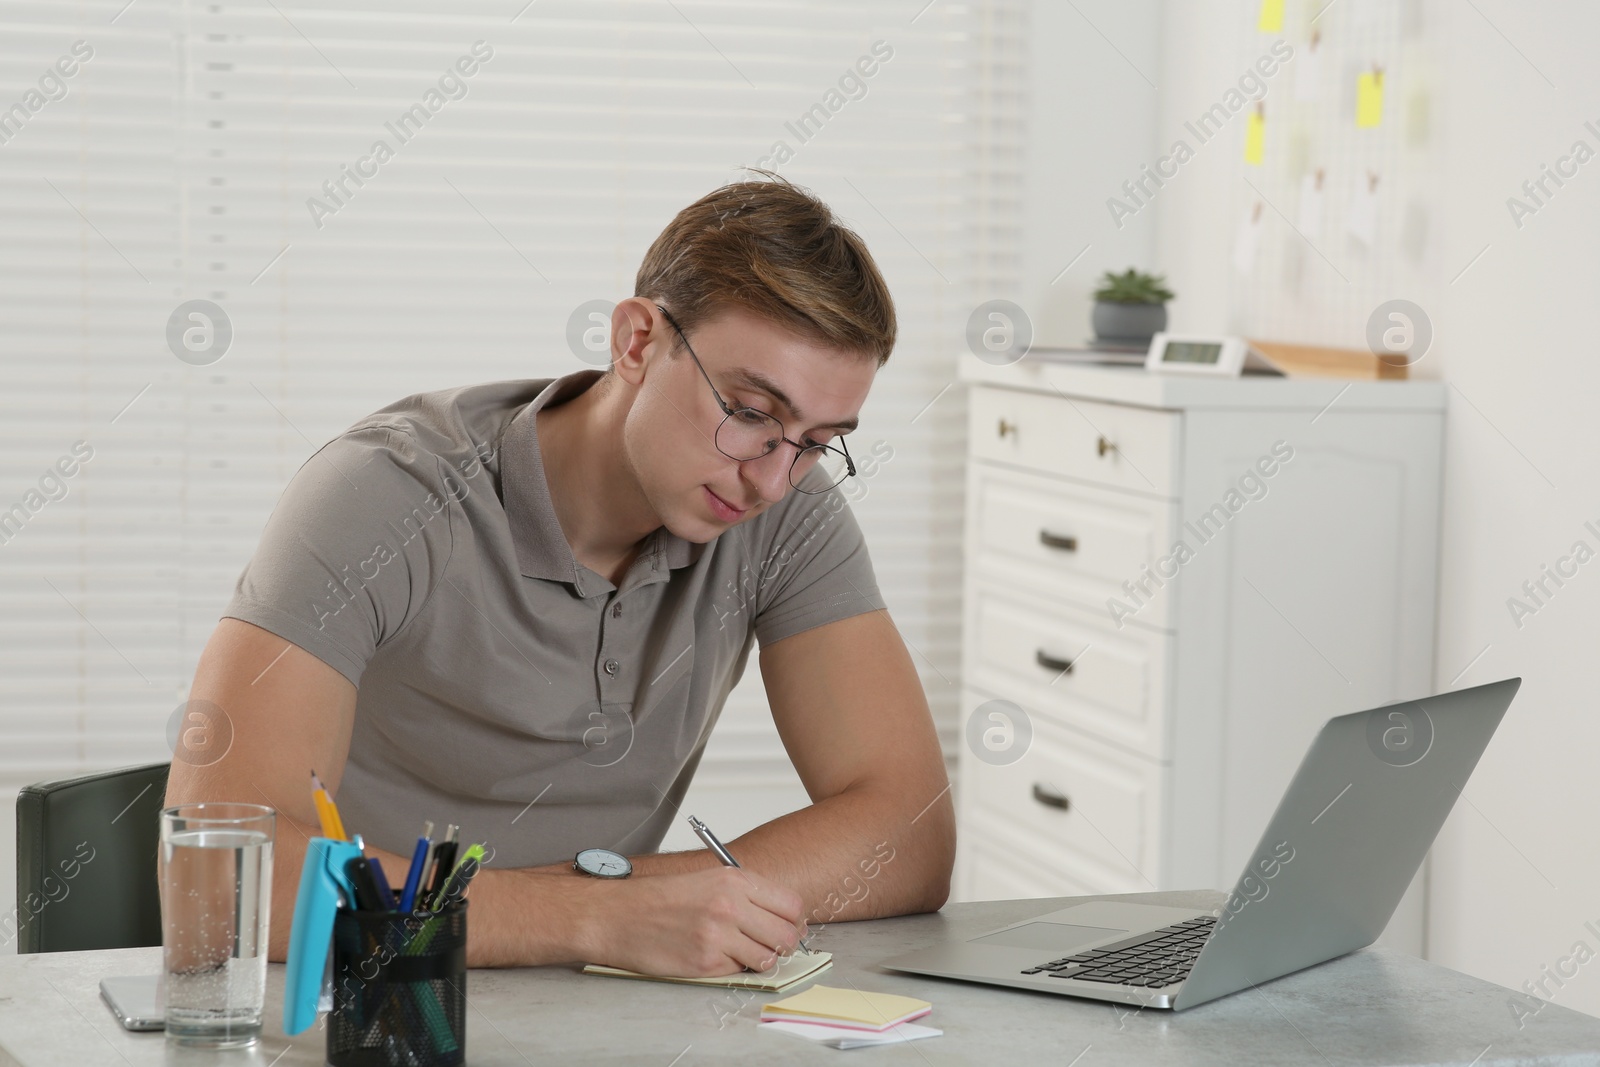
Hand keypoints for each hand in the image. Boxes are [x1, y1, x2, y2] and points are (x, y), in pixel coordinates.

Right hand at [583, 866, 807, 976]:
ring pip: (767, 958)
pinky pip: (738, 972)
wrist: (618, 915)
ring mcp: (718, 935)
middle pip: (786, 935)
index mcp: (734, 880)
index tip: (786, 926)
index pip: (791, 905)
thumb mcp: (707, 880)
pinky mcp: (705, 963)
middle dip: (782, 944)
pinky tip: (712, 956)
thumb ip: (746, 894)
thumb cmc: (660, 898)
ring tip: (737, 951)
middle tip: (767, 944)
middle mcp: (730, 906)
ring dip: (758, 959)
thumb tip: (782, 917)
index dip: (793, 920)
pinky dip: (732, 968)